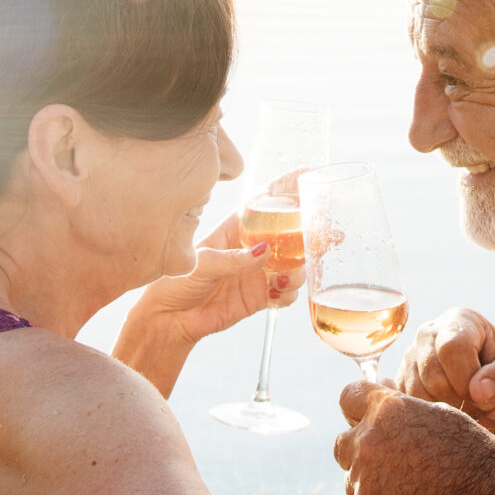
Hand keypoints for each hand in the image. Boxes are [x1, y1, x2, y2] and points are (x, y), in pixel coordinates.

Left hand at [133, 170, 311, 343]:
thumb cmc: (175, 283)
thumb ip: (233, 259)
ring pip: (295, 263)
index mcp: (236, 228)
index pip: (264, 202)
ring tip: (288, 276)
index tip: (307, 174)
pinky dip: (290, 292)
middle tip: (324, 236)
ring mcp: (259, 272)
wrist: (170, 320)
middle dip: (309, 232)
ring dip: (300, 268)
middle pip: (289, 233)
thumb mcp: (202, 264)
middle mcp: (252, 247)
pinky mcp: (261, 296)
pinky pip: (288, 291)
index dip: (286, 188)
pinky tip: (279, 293)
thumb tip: (264, 252)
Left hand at [334, 380, 494, 494]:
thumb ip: (401, 404)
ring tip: (407, 481)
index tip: (368, 418)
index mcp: (387, 410)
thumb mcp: (438, 414)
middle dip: (360, 448)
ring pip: (352, 475)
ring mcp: (365, 477)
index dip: (358, 408)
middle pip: (344, 442)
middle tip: (391, 459)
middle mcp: (370, 440)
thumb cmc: (468, 450)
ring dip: (370, 477)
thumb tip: (379, 384)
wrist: (487, 491)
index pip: (348, 397)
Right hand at [401, 308, 494, 433]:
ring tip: (476, 410)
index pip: (451, 349)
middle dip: (463, 402)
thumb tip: (479, 391)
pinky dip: (436, 418)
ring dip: (451, 412)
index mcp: (460, 320)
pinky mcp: (402, 381)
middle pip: (433, 376)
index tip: (490, 400)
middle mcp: (429, 333)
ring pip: (419, 395)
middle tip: (487, 408)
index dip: (469, 381)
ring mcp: (411, 357)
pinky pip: (411, 407)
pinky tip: (458, 413)